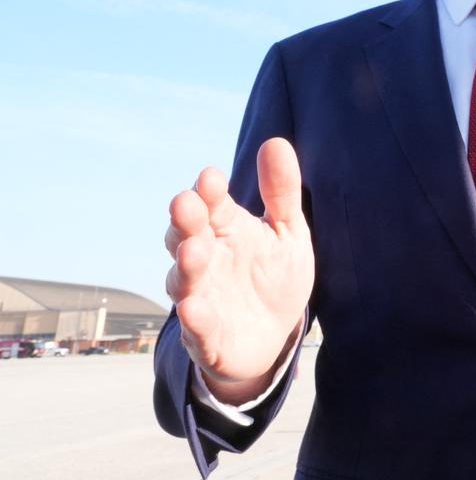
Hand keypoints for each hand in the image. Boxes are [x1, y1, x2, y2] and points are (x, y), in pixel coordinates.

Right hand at [164, 138, 314, 403]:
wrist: (274, 336)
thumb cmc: (275, 276)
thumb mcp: (287, 231)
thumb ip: (282, 191)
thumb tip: (276, 142)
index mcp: (225, 230)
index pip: (211, 205)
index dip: (208, 192)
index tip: (211, 177)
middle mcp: (205, 260)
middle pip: (186, 236)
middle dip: (185, 222)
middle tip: (186, 204)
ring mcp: (201, 297)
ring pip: (183, 280)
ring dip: (186, 266)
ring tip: (194, 251)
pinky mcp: (206, 337)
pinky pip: (197, 328)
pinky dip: (194, 318)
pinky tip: (193, 308)